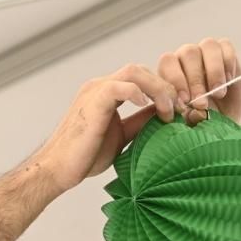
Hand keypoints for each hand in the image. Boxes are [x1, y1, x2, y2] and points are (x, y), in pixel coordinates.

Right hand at [35, 63, 179, 192]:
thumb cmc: (86, 156)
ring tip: (167, 110)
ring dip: (157, 88)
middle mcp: (100, 86)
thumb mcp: (123, 135)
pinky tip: (147, 106)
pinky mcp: (92, 102)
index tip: (181, 110)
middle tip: (180, 109)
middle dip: (166, 87)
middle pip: (142, 70)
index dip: (165, 89)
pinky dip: (137, 92)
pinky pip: (117, 86)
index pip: (142, 78)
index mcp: (107, 93)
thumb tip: (164, 114)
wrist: (58, 169)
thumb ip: (140, 121)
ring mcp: (95, 91)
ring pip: (134, 72)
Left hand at [160, 37, 240, 125]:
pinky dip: (228, 62)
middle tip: (202, 103)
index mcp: (169, 71)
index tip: (184, 102)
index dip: (176, 80)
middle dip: (196, 80)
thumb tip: (193, 112)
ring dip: (214, 71)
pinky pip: (226, 46)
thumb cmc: (199, 121)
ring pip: (208, 46)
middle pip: (188, 53)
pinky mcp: (225, 52)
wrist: (221, 121)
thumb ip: (185, 117)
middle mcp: (186, 58)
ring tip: (218, 93)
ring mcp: (206, 52)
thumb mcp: (187, 123)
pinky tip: (229, 80)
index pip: (168, 62)